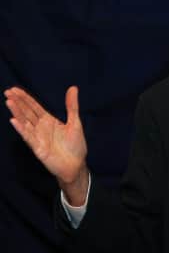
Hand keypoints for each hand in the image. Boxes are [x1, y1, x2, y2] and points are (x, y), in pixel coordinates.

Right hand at [4, 86, 88, 204]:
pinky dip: (21, 129)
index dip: (25, 98)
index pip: (34, 107)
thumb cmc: (75, 145)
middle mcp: (41, 128)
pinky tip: (13, 120)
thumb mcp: (75, 122)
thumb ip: (72, 106)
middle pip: (27, 112)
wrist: (76, 165)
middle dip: (18, 102)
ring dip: (17, 112)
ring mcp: (38, 138)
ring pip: (25, 122)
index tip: (15, 89)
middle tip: (7, 91)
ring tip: (9, 102)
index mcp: (49, 121)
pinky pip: (28, 137)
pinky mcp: (38, 148)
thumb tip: (73, 88)